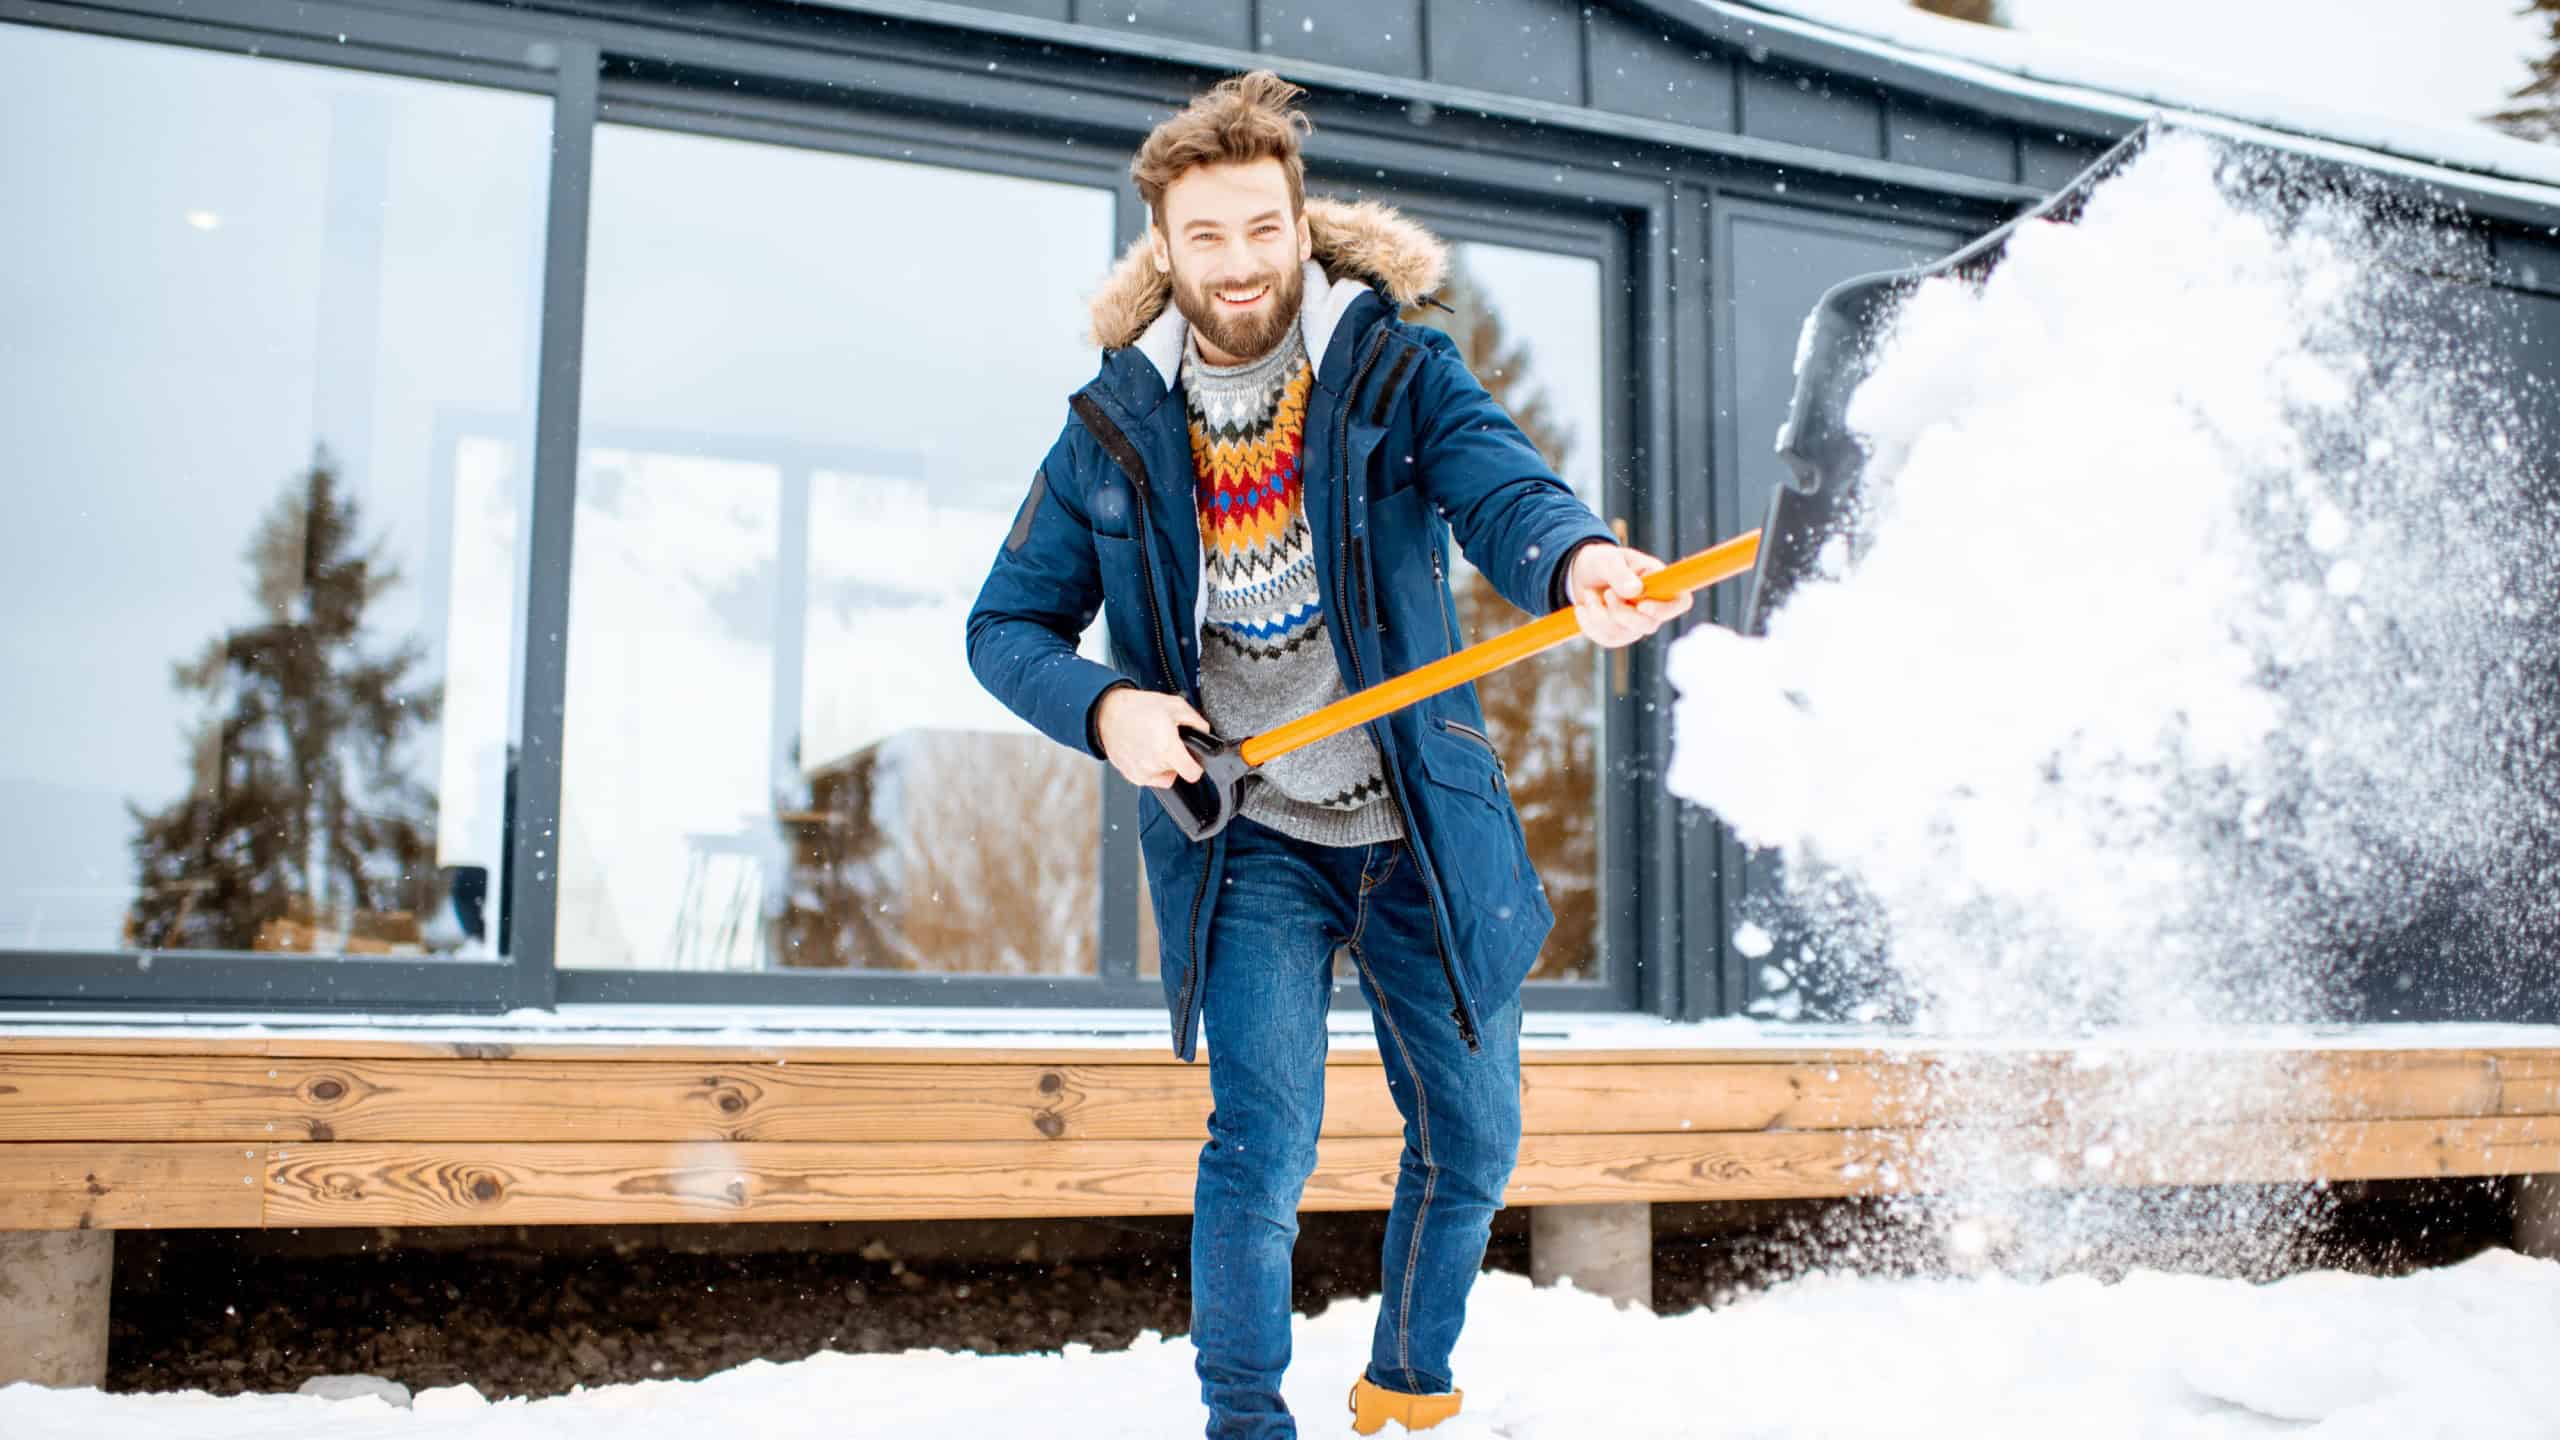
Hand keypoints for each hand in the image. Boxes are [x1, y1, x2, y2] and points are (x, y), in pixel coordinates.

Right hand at [1096, 688, 1214, 787]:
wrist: (1107, 712)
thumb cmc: (1136, 708)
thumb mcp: (1174, 705)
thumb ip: (1196, 721)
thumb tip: (1205, 732)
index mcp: (1167, 748)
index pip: (1193, 774)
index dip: (1197, 766)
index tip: (1193, 760)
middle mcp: (1154, 764)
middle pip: (1178, 771)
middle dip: (1176, 757)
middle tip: (1167, 739)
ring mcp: (1141, 772)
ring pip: (1164, 776)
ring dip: (1163, 764)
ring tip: (1154, 743)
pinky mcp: (1131, 775)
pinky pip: (1149, 777)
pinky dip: (1150, 767)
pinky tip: (1144, 750)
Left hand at [1566, 543, 1692, 648]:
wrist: (1583, 574)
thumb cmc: (1604, 562)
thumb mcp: (1610, 559)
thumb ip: (1621, 573)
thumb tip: (1634, 591)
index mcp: (1661, 583)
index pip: (1680, 602)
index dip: (1665, 609)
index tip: (1642, 605)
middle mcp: (1654, 607)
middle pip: (1649, 625)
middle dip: (1621, 612)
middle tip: (1607, 593)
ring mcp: (1637, 624)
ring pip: (1623, 634)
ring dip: (1599, 613)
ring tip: (1590, 593)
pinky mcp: (1618, 635)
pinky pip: (1606, 639)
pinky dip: (1589, 623)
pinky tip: (1582, 608)